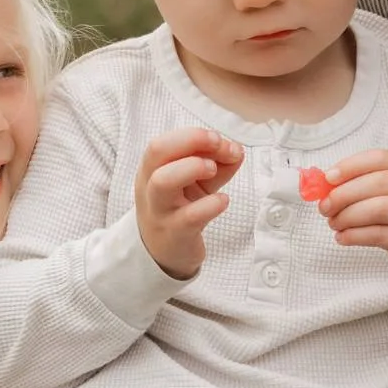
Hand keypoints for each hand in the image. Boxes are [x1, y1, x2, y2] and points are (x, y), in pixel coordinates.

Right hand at [135, 128, 242, 279]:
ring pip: (163, 182)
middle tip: (220, 148)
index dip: (193, 135)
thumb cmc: (181, 209)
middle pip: (157, 151)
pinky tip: (223, 201)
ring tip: (213, 170)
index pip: (163, 142)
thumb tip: (237, 149)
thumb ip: (217, 163)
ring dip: (193, 167)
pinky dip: (211, 204)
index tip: (218, 140)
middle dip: (193, 141)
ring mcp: (160, 211)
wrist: (166, 253)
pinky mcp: (176, 233)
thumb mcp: (198, 182)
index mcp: (151, 169)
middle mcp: (149, 186)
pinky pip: (190, 217)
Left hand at [315, 149, 387, 310]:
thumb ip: (361, 188)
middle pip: (379, 182)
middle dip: (345, 194)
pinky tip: (343, 238)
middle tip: (325, 207)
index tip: (328, 178)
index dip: (352, 165)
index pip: (382, 158)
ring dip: (348, 216)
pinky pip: (381, 235)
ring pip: (380, 208)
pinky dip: (355, 235)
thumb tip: (323, 186)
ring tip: (334, 224)